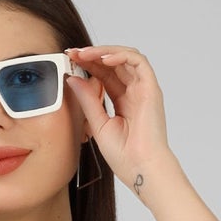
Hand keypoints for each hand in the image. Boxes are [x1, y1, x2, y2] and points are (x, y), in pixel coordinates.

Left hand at [65, 45, 173, 196]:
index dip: (87, 65)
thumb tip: (72, 79)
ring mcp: (143, 89)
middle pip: (113, 64)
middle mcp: (133, 92)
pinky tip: (103, 59)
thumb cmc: (124, 155)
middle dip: (92, 56)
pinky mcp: (151, 88)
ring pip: (125, 58)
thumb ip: (87, 100)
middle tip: (72, 53)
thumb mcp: (97, 124)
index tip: (69, 61)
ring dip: (104, 52)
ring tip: (84, 54)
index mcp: (122, 102)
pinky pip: (138, 61)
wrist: (140, 168)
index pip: (104, 75)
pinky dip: (121, 55)